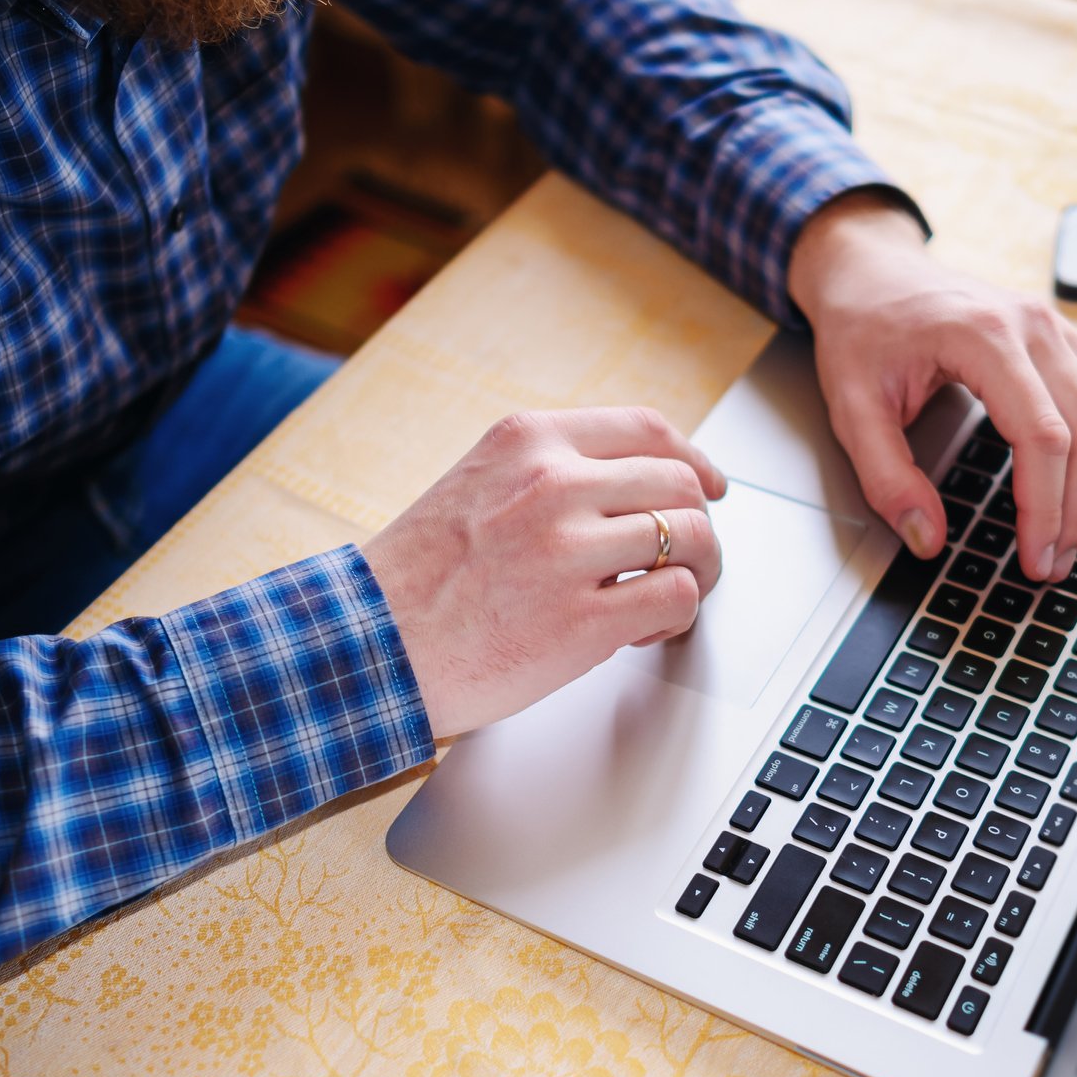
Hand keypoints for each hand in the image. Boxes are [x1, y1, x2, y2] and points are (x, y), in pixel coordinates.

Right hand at [364, 408, 726, 736]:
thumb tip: (629, 486)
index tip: (708, 484)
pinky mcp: (584, 620)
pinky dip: (675, 618)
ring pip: (690, 537)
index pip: (647, 429)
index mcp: (529, 442)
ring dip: (697, 571)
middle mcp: (553, 484)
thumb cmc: (417, 580)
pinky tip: (639, 631)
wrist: (368, 647)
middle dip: (697, 524)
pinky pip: (677, 598)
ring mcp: (569, 551)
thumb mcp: (477, 484)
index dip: (692, 459)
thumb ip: (546, 474)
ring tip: (665, 597)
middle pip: (679, 483)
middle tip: (689, 558)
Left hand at [788, 193, 1076, 583]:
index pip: (1042, 434)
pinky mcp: (1065, 335)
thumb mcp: (851, 407)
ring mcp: (1057, 324)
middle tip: (1051, 563)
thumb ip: (886, 477)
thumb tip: (927, 539)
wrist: (871, 269)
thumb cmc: (862, 329)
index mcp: (982, 336)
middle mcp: (1034, 324)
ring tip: (1073, 530)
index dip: (1047, 506)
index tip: (1035, 557)